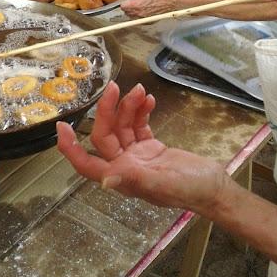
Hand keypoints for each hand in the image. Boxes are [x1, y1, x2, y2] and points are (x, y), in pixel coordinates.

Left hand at [57, 81, 227, 212]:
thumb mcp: (163, 183)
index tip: (61, 126)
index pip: (87, 163)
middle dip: (108, 111)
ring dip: (128, 107)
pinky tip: (148, 100)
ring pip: (123, 126)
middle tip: (116, 87)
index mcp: (122, 177)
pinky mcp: (152, 147)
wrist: (215, 187)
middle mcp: (125, 166)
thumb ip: (134, 179)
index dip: (70, 148)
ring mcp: (138, 156)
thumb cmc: (190, 189)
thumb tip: (105, 180)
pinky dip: (141, 111)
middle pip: (106, 135)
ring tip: (140, 90)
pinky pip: (138, 125)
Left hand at [119, 0, 181, 17]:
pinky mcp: (149, 21)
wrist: (172, 0)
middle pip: (126, 12)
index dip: (124, 1)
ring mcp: (143, 18)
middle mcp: (137, 14)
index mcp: (134, 5)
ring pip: (133, 16)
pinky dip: (140, 16)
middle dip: (128, 6)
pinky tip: (146, 9)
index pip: (122, 6)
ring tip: (140, 4)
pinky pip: (140, 20)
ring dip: (133, 11)